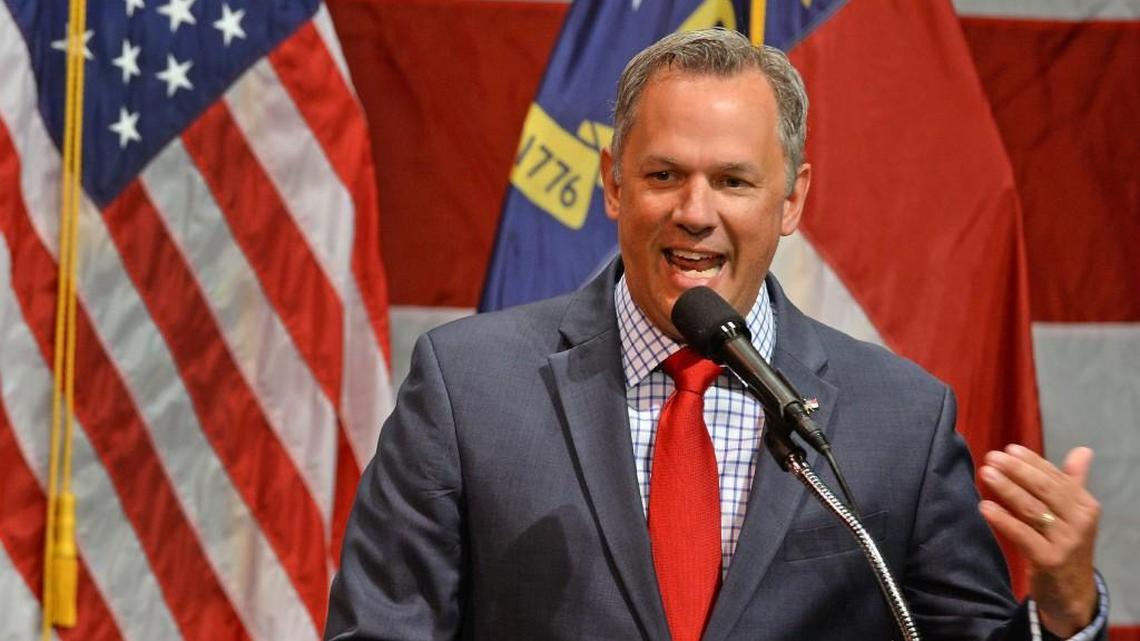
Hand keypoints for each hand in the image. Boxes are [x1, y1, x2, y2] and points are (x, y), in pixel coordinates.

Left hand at [978, 445, 1099, 637]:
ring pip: (1032, 509)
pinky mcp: (1050, 560)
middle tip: (992, 457)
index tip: (1009, 449)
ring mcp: (1066, 542)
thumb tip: (1083, 450)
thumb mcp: (1074, 514)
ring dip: (1007, 489)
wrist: (1071, 593)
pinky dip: (1003, 519)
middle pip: (1044, 490)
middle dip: (1017, 471)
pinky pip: (1023, 535)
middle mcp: (1080, 522)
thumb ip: (1073, 481)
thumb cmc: (1066, 546)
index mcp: (1086, 506)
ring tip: (986, 474)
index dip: (1032, 462)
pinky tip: (985, 507)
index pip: (1055, 477)